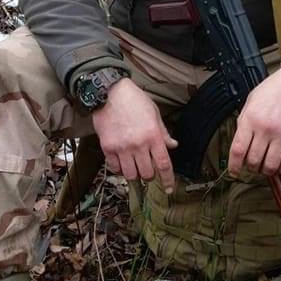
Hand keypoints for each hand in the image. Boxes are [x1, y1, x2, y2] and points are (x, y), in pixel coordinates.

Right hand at [92, 78, 177, 192]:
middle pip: (147, 174)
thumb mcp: (154, 113)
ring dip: (135, 174)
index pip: (164, 164)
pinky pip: (115, 168)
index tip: (169, 189)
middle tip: (148, 169)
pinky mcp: (107, 148)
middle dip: (150, 175)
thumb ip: (163, 132)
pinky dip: (119, 169)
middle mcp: (138, 144)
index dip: (168, 180)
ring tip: (135, 166)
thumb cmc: (134, 100)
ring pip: (131, 175)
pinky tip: (122, 162)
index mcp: (153, 135)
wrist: (109, 92)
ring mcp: (122, 147)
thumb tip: (172, 146)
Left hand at [228, 59, 280, 177]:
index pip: (238, 150)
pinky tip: (280, 166)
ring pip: (271, 165)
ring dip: (267, 170)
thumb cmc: (276, 87)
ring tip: (266, 167)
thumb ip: (245, 120)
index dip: (234, 165)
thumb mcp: (252, 100)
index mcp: (250, 118)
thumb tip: (240, 140)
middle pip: (253, 160)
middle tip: (253, 166)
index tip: (235, 171)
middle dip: (251, 167)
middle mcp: (265, 128)